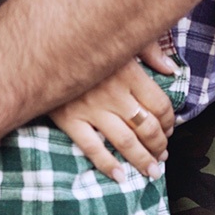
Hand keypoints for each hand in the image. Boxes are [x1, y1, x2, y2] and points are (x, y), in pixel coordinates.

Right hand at [49, 52, 173, 181]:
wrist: (42, 48)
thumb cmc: (86, 41)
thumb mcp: (122, 38)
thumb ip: (149, 51)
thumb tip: (171, 69)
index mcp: (129, 73)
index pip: (160, 105)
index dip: (169, 121)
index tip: (169, 127)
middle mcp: (114, 94)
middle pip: (146, 127)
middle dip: (159, 144)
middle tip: (163, 153)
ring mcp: (91, 109)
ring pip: (125, 142)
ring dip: (142, 159)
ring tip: (152, 170)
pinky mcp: (70, 120)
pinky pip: (92, 148)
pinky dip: (108, 166)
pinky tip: (121, 176)